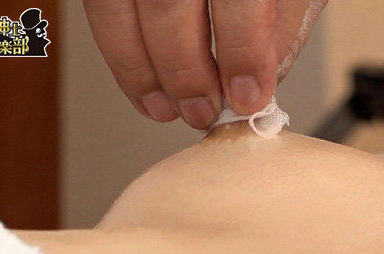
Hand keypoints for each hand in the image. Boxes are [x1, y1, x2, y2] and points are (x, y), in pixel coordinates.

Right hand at [82, 0, 326, 129]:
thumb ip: (281, 24)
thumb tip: (256, 85)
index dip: (243, 53)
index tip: (248, 97)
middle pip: (168, 4)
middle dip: (185, 72)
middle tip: (204, 111)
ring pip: (117, 8)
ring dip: (140, 70)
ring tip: (167, 109)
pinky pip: (101, 6)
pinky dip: (120, 52)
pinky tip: (144, 84)